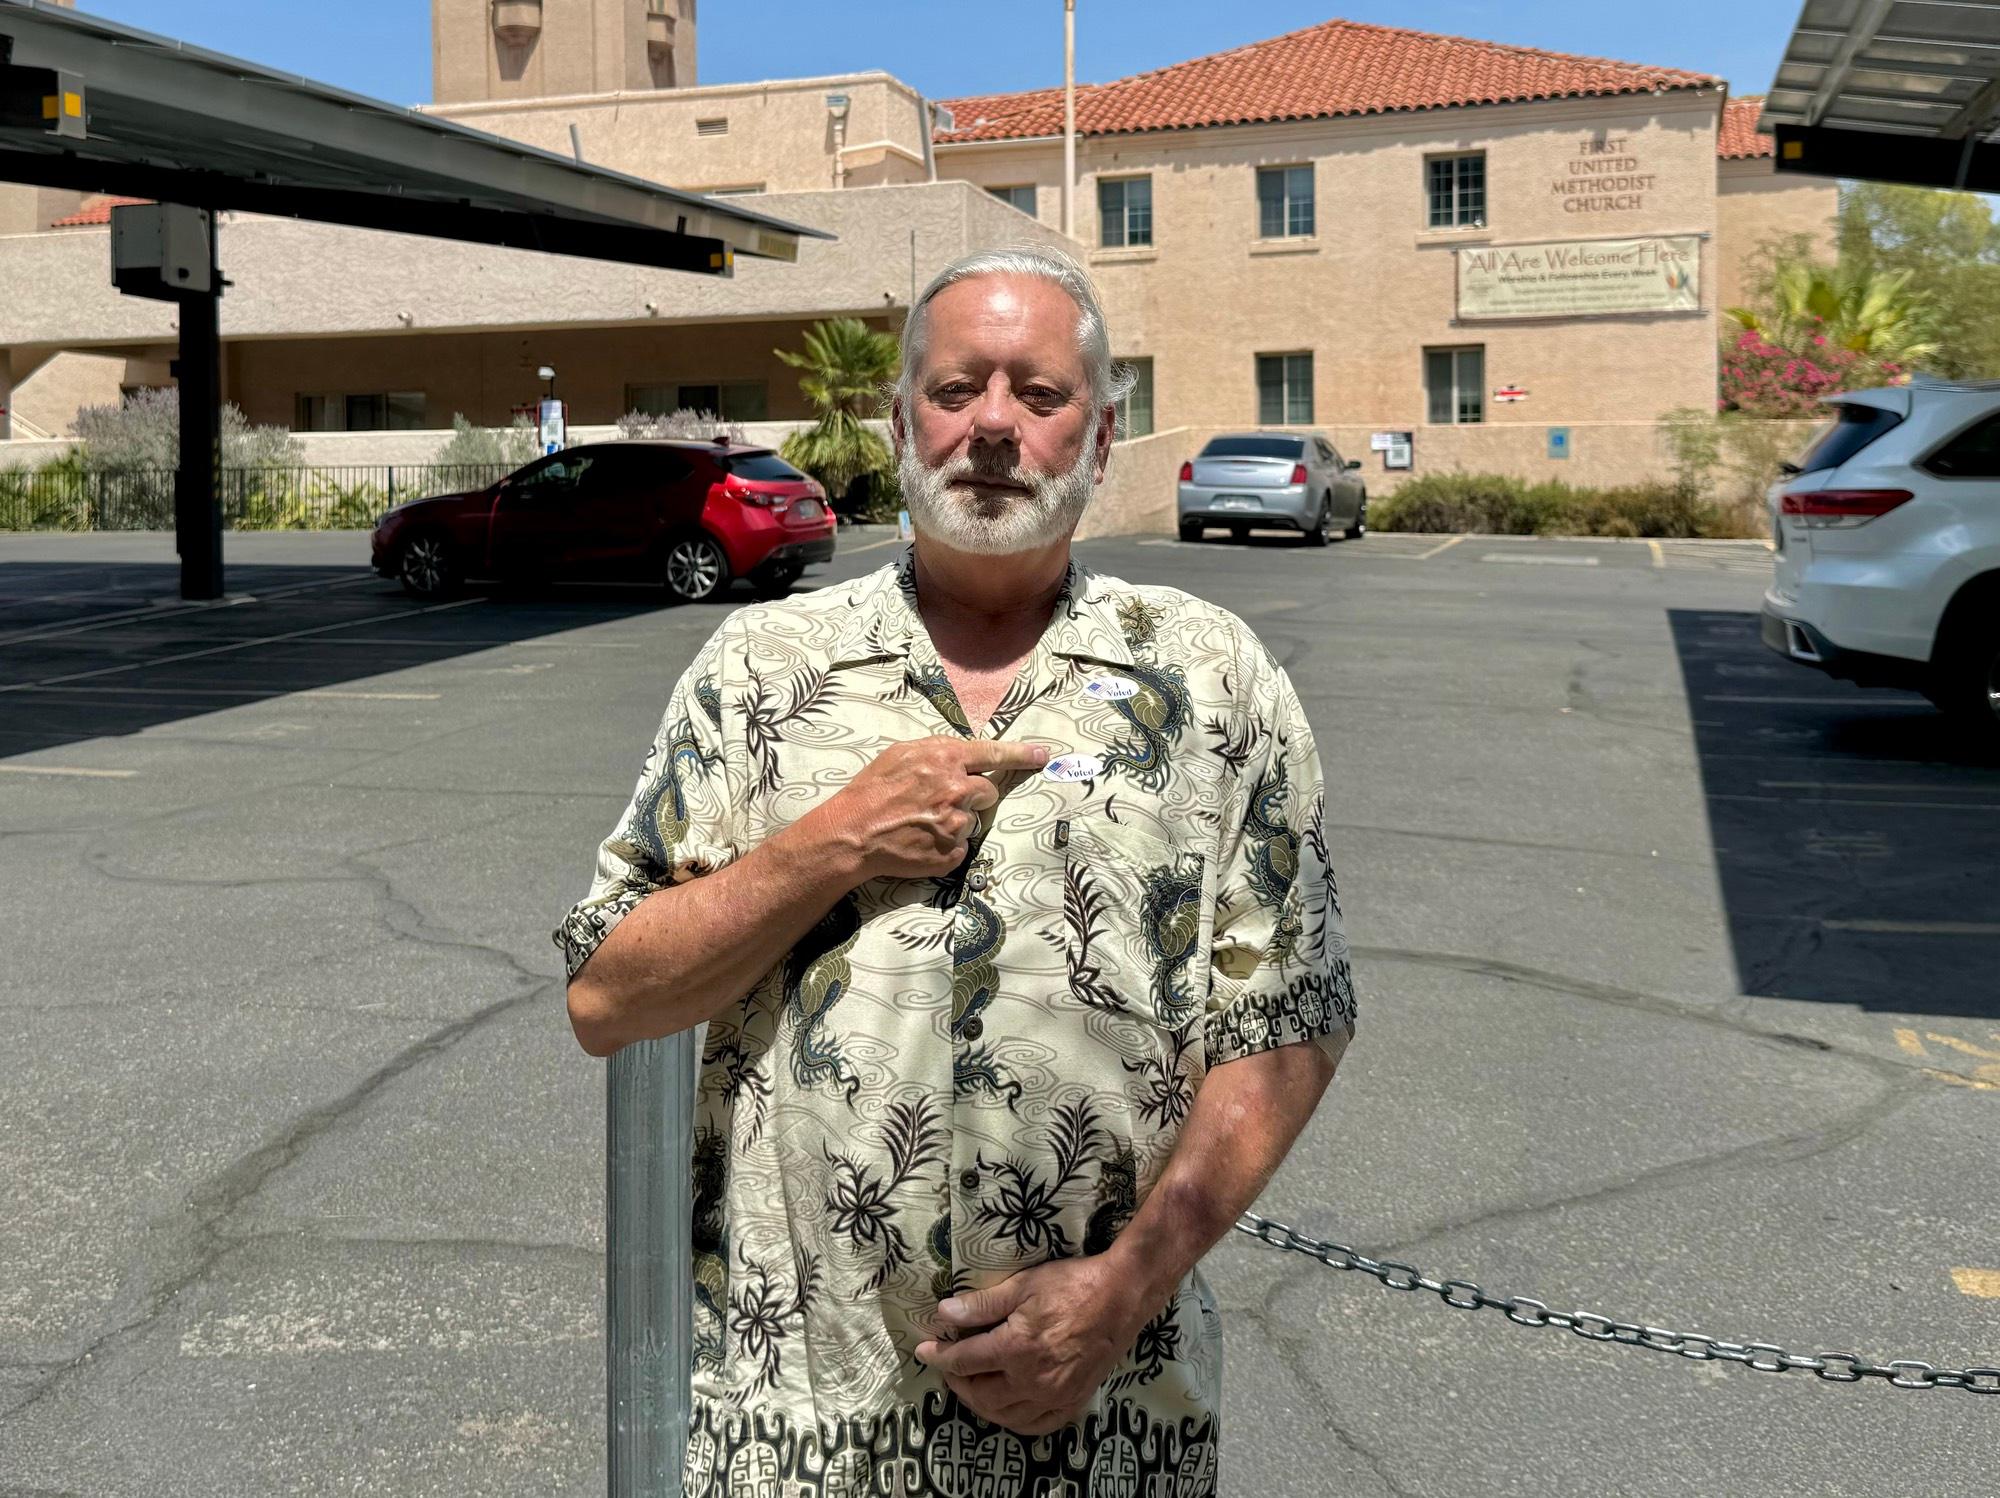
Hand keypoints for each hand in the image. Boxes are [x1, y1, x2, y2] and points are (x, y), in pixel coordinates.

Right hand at [806, 737, 1047, 881]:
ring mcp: (955, 824)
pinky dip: (945, 846)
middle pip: (988, 791)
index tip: (1043, 756)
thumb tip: (961, 757)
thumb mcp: (900, 755)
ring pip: (973, 820)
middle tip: (943, 801)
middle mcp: (956, 789)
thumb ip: (936, 753)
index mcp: (944, 759)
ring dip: (954, 821)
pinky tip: (921, 841)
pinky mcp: (950, 853)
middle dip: (974, 795)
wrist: (851, 834)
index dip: (1021, 755)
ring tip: (921, 822)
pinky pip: (961, 847)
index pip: (994, 754)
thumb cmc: (870, 791)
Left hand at [913, 1256, 1153, 1435]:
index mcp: (1017, 1349)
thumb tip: (944, 1314)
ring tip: (971, 1387)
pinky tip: (1007, 1408)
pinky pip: (1037, 1425)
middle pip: (980, 1395)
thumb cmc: (1071, 1284)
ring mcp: (1055, 1396)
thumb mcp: (1023, 1285)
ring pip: (1005, 1416)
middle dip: (957, 1383)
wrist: (1121, 1296)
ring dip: (981, 1405)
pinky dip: (1015, 1421)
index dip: (939, 1356)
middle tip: (947, 1368)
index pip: (965, 1360)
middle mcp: (1033, 1380)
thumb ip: (982, 1304)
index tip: (924, 1350)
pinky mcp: (1073, 1401)